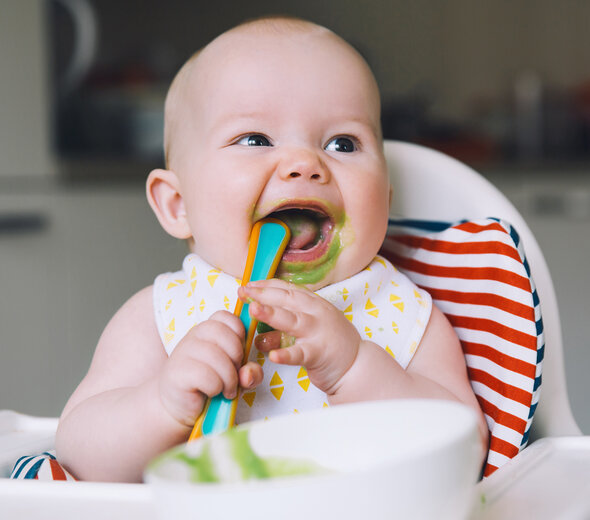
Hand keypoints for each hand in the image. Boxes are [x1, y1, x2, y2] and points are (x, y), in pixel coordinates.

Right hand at [157, 310, 262, 426]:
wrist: (180, 406)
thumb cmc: (211, 385)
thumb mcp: (238, 375)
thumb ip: (251, 372)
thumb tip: (248, 374)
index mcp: (207, 330)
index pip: (226, 317)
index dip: (239, 334)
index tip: (238, 354)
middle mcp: (193, 336)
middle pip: (224, 334)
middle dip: (237, 356)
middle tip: (235, 374)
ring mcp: (182, 352)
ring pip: (216, 356)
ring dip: (229, 377)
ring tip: (227, 389)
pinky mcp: (177, 373)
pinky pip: (205, 375)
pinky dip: (216, 387)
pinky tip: (213, 393)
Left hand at [239, 279, 360, 394]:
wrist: (357, 366)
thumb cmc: (329, 344)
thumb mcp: (308, 326)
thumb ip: (285, 321)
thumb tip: (258, 314)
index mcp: (314, 303)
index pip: (287, 289)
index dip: (266, 285)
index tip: (248, 285)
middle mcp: (316, 313)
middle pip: (287, 299)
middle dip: (263, 294)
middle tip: (242, 292)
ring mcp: (318, 332)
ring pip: (292, 321)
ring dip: (271, 314)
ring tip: (253, 310)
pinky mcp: (319, 354)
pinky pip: (300, 354)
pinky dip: (286, 355)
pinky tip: (273, 356)